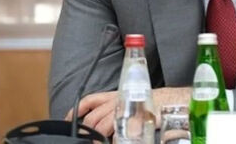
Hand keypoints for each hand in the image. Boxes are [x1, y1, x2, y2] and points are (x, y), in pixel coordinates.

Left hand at [65, 87, 191, 137]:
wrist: (168, 102)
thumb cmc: (148, 104)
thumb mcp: (126, 103)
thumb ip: (113, 113)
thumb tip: (102, 127)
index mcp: (113, 95)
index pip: (89, 101)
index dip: (76, 110)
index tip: (67, 120)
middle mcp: (116, 101)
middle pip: (93, 117)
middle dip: (87, 131)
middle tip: (85, 141)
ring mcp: (124, 110)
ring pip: (102, 125)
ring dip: (96, 138)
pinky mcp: (133, 119)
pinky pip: (118, 133)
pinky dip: (114, 140)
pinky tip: (115, 142)